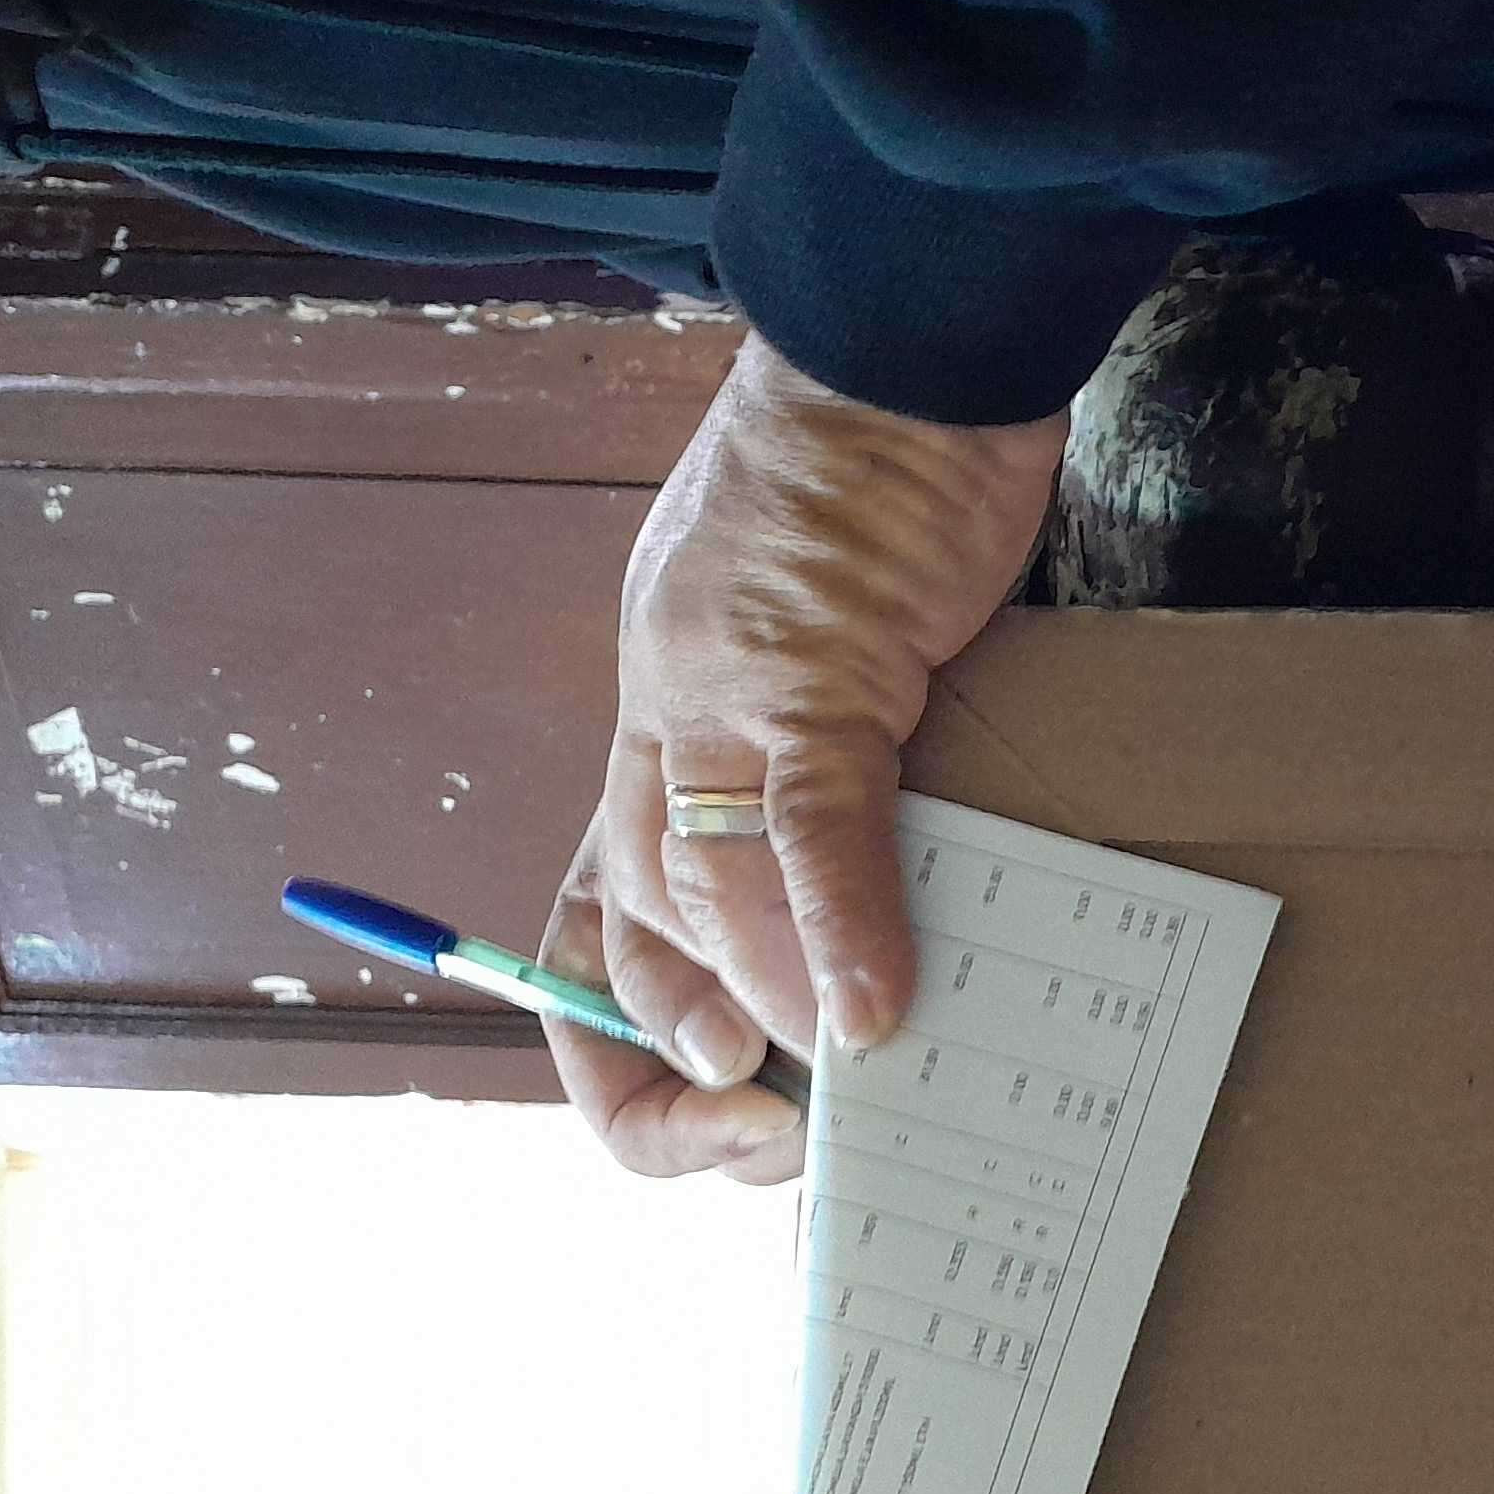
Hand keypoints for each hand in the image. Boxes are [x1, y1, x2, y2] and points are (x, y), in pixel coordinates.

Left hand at [543, 330, 1065, 1178]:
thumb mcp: (840, 658)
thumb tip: (874, 958)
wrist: (905, 344)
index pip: (588, 930)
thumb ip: (829, 791)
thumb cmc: (884, 495)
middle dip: (688, 1073)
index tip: (710, 1121)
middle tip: (778, 1149)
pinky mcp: (810, 661)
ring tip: (846, 1099)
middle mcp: (657, 721)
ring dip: (772, 1016)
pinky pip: (809, 823)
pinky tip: (875, 1016)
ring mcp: (718, 693)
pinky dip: (841, 928)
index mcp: (654, 728)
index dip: (626, 1056)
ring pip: (706, 898)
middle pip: (628, 941)